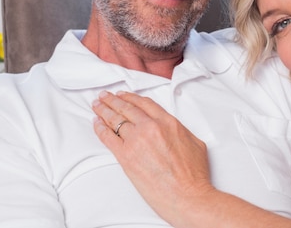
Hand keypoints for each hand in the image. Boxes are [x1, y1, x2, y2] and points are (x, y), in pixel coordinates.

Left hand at [92, 91, 213, 219]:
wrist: (187, 195)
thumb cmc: (194, 175)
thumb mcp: (194, 142)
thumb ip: (180, 130)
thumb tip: (172, 129)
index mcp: (168, 122)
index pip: (145, 104)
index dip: (131, 97)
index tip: (124, 95)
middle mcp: (151, 128)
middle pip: (127, 109)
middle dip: (113, 101)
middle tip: (105, 97)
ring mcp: (137, 141)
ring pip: (115, 121)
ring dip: (104, 111)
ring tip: (97, 106)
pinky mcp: (126, 157)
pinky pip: (108, 138)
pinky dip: (100, 129)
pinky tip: (96, 123)